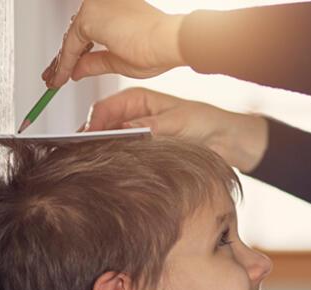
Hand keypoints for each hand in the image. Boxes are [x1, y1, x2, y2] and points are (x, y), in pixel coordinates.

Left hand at [43, 0, 185, 87]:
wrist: (168, 42)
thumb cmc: (155, 49)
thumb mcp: (118, 60)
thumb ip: (95, 62)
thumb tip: (76, 70)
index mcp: (113, 7)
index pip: (87, 31)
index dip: (76, 52)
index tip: (68, 67)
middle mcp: (102, 2)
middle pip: (76, 33)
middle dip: (64, 58)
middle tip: (53, 75)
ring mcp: (94, 5)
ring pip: (71, 39)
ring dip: (61, 62)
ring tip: (54, 81)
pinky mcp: (89, 16)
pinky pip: (71, 46)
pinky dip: (65, 64)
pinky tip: (61, 78)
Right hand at [85, 87, 268, 172]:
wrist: (222, 139)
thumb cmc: (202, 122)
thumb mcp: (175, 122)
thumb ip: (149, 126)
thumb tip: (123, 128)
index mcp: (135, 99)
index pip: (103, 109)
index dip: (92, 124)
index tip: (88, 140)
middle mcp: (130, 115)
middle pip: (100, 127)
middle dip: (93, 140)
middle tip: (87, 157)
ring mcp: (133, 133)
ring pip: (108, 143)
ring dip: (103, 152)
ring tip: (98, 164)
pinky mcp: (140, 150)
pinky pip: (120, 155)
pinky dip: (115, 161)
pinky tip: (113, 170)